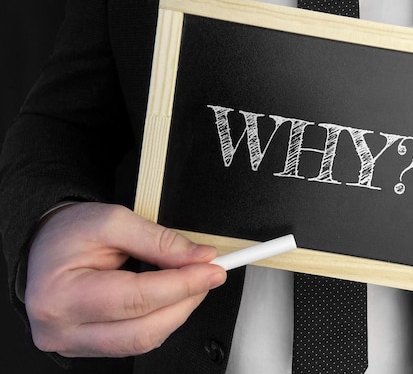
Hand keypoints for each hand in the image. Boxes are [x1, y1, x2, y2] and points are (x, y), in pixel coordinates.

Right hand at [25, 202, 225, 357]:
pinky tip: (170, 298)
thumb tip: (199, 258)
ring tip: (190, 283)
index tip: (212, 270)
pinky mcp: (86, 347)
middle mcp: (62, 329)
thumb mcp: (114, 221)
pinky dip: (160, 320)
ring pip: (142, 341)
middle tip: (208, 275)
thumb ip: (160, 241)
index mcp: (62, 294)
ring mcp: (72, 343)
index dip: (182, 285)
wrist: (44, 243)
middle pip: (142, 330)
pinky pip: (134, 342)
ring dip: (176, 313)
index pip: (136, 298)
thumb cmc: (69, 232)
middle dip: (185, 301)